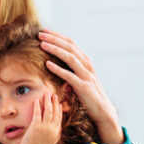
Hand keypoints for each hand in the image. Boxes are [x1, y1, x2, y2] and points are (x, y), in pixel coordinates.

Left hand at [18, 94, 61, 143]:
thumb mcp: (52, 142)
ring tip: (47, 94)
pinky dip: (38, 106)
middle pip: (55, 112)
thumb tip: (57, 129)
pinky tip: (37, 100)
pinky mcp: (36, 126)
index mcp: (56, 132)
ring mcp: (44, 127)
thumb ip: (55, 135)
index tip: (59, 104)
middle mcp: (52, 128)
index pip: (59, 118)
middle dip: (55, 102)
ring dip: (48, 101)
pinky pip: (38, 113)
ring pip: (48, 111)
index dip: (59, 110)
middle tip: (54, 95)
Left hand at [39, 29, 123, 143]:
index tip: (44, 32)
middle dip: (54, 39)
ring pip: (70, 58)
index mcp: (86, 62)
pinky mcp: (84, 88)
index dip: (58, 36)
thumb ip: (71, 70)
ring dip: (55, 50)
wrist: (103, 112)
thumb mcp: (80, 79)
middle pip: (70, 47)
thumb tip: (55, 62)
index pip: (71, 44)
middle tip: (40, 34)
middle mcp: (87, 66)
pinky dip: (58, 69)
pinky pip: (69, 76)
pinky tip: (47, 64)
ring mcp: (87, 76)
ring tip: (42, 44)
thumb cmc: (89, 95)